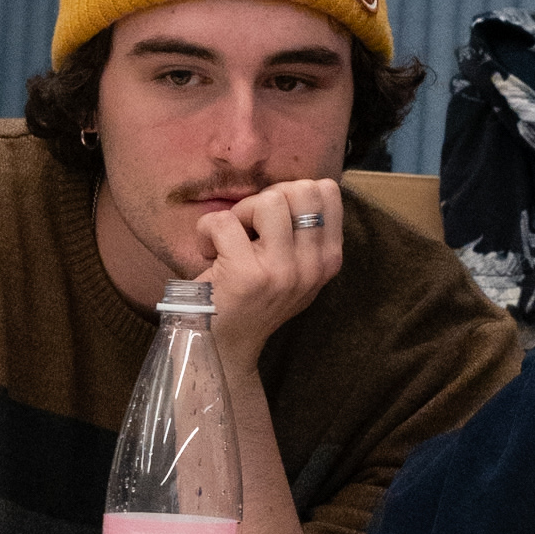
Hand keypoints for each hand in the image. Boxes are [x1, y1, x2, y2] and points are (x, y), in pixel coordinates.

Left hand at [194, 178, 343, 371]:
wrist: (226, 346)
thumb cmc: (254, 299)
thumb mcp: (296, 272)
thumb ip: (304, 235)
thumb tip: (294, 187)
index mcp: (328, 260)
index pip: (326, 191)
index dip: (292, 193)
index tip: (272, 220)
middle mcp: (313, 266)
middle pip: (300, 189)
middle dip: (267, 199)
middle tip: (249, 227)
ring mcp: (283, 271)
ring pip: (268, 200)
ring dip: (239, 212)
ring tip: (229, 238)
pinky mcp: (248, 275)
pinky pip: (225, 221)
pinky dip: (206, 229)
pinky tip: (207, 251)